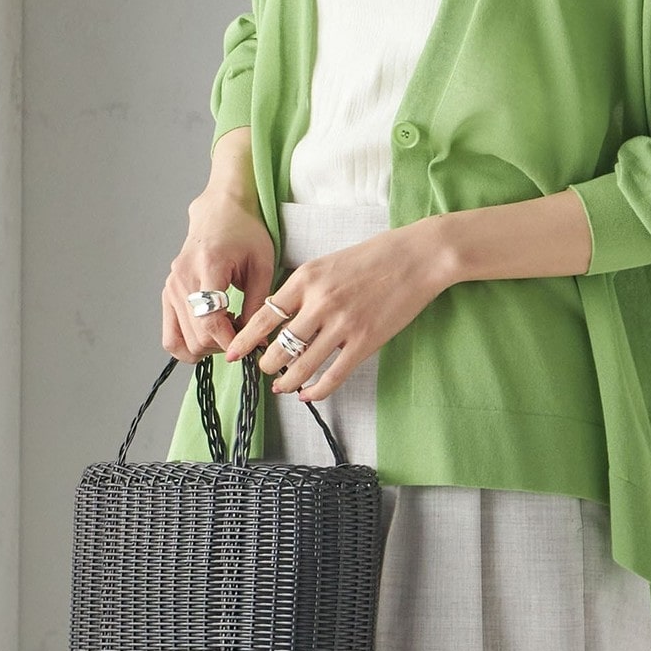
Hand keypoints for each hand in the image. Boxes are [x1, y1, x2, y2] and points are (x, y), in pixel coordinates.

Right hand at [161, 186, 276, 361]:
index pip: (210, 320)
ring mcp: (171, 286)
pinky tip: (209, 336)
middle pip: (196, 335)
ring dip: (207, 347)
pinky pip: (170, 335)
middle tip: (243, 334)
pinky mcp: (167, 292)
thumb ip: (259, 303)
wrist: (221, 210)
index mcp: (208, 266)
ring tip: (227, 332)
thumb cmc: (245, 232)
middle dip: (223, 345)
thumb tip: (256, 340)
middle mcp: (183, 277)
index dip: (230, 341)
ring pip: (182, 341)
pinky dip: (188, 345)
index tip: (249, 346)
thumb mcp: (262, 264)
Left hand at [224, 218, 453, 401]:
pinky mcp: (365, 341)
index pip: (265, 316)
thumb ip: (303, 287)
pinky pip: (332, 376)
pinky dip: (316, 390)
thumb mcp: (328, 262)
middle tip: (265, 370)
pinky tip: (309, 394)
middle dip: (266, 365)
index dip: (246, 339)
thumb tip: (278, 313)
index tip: (234, 354)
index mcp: (306, 278)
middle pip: (278, 346)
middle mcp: (320, 302)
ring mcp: (343, 324)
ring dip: (287, 382)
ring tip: (282, 386)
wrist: (417, 257)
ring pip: (301, 366)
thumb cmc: (374, 256)